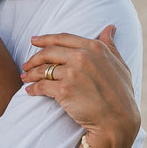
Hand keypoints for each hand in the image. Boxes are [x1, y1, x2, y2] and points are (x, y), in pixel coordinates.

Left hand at [21, 25, 140, 147]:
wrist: (118, 120)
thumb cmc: (121, 94)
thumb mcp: (120, 64)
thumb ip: (110, 45)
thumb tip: (109, 28)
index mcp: (95, 47)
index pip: (63, 38)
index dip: (45, 39)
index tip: (33, 41)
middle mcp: (82, 57)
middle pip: (48, 52)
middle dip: (34, 58)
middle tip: (26, 64)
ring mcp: (72, 73)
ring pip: (43, 69)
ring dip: (30, 73)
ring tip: (25, 77)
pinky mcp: (64, 90)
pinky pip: (41, 86)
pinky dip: (33, 88)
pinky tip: (29, 91)